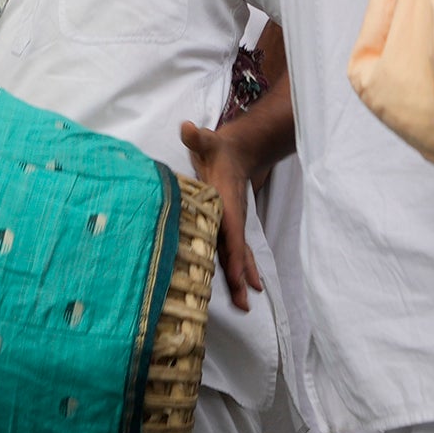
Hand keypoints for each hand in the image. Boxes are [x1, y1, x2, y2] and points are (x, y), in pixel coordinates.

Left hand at [178, 118, 267, 312]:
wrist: (237, 151)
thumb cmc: (219, 149)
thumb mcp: (207, 141)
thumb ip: (198, 137)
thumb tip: (188, 128)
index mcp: (227, 203)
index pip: (233, 233)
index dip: (236, 255)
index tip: (239, 277)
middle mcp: (233, 218)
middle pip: (238, 251)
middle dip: (242, 277)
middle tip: (245, 303)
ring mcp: (232, 223)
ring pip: (239, 255)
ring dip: (242, 278)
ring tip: (246, 304)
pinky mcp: (228, 226)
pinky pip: (234, 251)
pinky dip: (239, 269)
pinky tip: (243, 286)